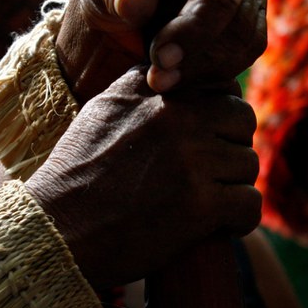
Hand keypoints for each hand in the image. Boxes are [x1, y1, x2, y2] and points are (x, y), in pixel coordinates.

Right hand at [24, 67, 260, 288]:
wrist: (56, 230)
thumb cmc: (76, 175)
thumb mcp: (102, 111)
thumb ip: (142, 88)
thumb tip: (171, 77)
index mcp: (155, 90)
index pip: (221, 86)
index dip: (220, 113)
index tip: (211, 136)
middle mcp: (176, 116)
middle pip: (242, 120)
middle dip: (233, 145)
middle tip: (216, 171)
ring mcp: (191, 159)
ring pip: (248, 163)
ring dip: (235, 185)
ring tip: (212, 201)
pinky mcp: (201, 204)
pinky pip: (250, 204)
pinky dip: (242, 218)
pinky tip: (224, 225)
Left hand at [56, 0, 265, 100]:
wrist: (118, 19)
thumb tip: (137, 1)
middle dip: (196, 36)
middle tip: (159, 64)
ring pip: (244, 32)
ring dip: (203, 63)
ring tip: (160, 79)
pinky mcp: (243, 26)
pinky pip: (242, 53)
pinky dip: (211, 73)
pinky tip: (177, 81)